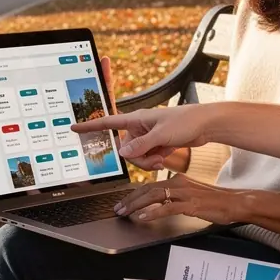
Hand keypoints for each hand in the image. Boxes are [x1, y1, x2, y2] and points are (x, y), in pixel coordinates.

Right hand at [72, 103, 214, 170]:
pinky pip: (147, 158)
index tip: (73, 128)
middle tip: (155, 157)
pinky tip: (165, 157)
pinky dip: (154, 161)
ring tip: (162, 157)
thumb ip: (141, 145)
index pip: (108, 122)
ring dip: (147, 161)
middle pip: (125, 149)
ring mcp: (148, 136)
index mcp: (137, 118)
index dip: (90, 126)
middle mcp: (140, 127)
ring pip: (136, 156)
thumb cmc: (186, 121)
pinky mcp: (157, 144)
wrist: (206, 124)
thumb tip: (122, 153)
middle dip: (138, 158)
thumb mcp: (162, 134)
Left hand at [113, 174, 248, 224]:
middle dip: (130, 199)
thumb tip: (160, 204)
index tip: (124, 202)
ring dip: (136, 205)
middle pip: (148, 189)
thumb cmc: (216, 201)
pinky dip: (153, 213)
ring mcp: (185, 193)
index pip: (151, 185)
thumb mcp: (192, 195)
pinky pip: (167, 208)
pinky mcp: (191, 205)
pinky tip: (143, 218)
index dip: (135, 194)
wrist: (236, 202)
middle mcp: (179, 183)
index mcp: (179, 180)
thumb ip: (176, 197)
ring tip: (125, 213)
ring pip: (154, 196)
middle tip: (118, 208)